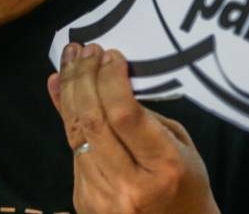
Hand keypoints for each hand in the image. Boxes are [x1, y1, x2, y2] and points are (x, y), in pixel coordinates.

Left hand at [48, 43, 218, 213]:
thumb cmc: (185, 183)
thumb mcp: (179, 144)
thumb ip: (142, 114)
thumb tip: (103, 78)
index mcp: (164, 167)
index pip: (125, 114)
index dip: (111, 79)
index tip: (109, 54)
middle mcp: (130, 185)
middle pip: (93, 120)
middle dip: (84, 77)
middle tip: (84, 50)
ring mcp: (103, 197)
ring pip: (75, 133)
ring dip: (69, 91)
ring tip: (70, 61)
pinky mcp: (84, 201)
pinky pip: (72, 149)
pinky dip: (67, 116)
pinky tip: (63, 90)